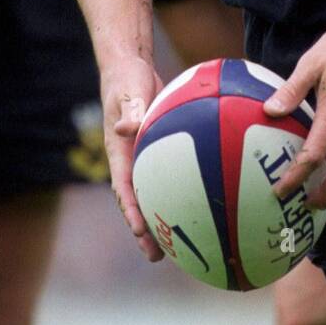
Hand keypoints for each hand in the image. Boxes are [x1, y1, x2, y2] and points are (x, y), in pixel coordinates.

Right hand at [101, 59, 164, 258]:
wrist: (130, 67)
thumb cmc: (127, 77)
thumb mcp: (128, 89)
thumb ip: (130, 107)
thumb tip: (128, 126)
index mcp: (118, 152)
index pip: (123, 187)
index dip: (130, 211)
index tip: (139, 231)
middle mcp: (130, 160)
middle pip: (137, 202)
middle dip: (145, 230)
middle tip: (156, 257)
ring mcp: (144, 157)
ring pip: (155, 193)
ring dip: (164, 218)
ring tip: (182, 246)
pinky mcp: (159, 151)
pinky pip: (172, 174)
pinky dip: (183, 190)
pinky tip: (207, 201)